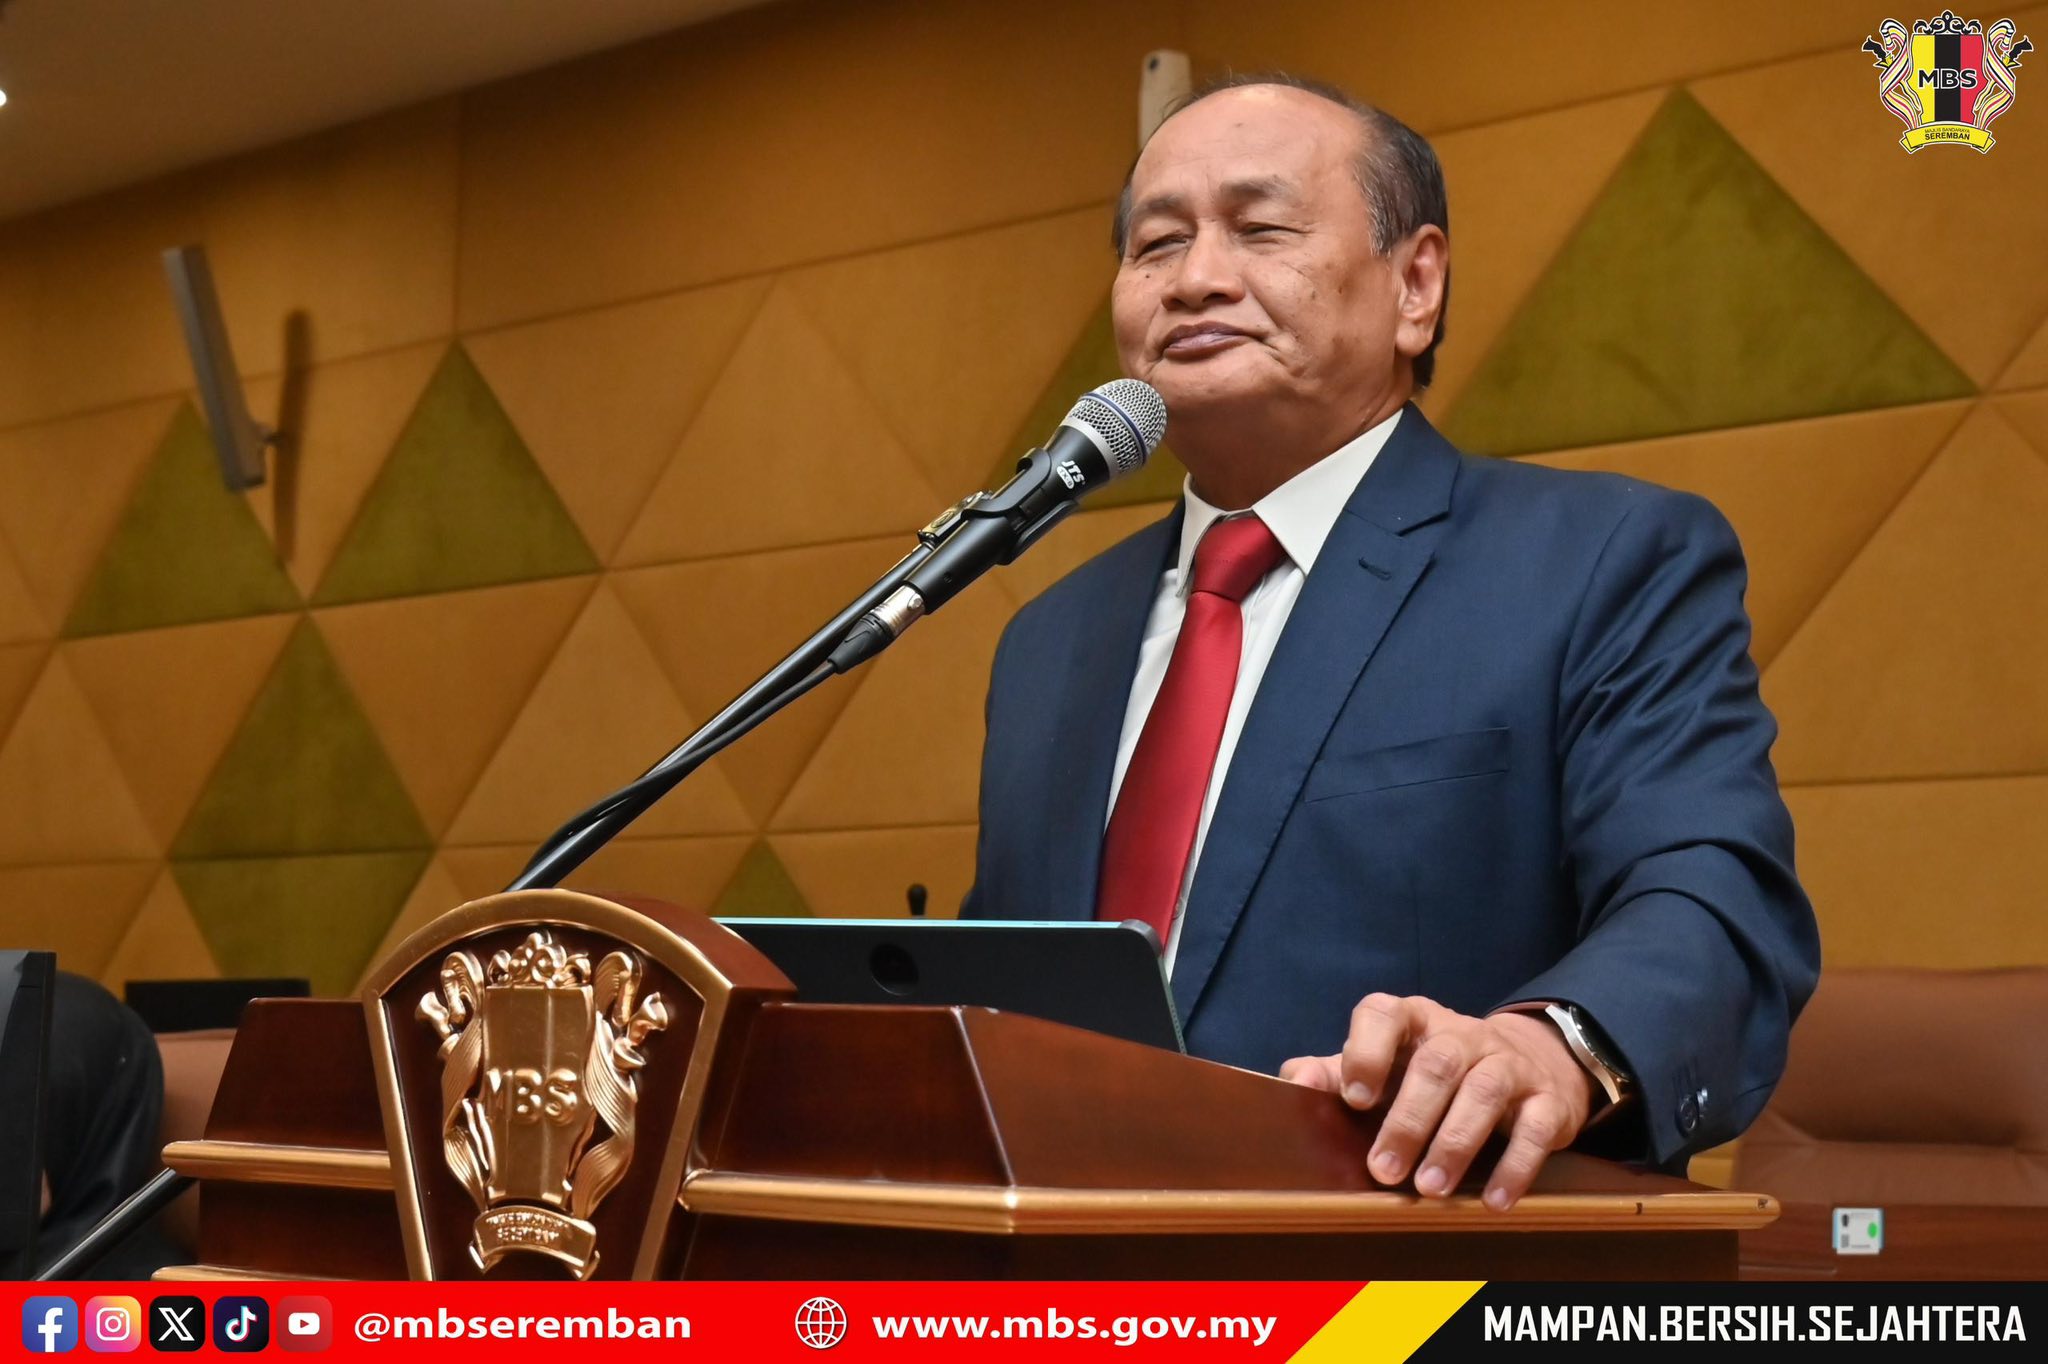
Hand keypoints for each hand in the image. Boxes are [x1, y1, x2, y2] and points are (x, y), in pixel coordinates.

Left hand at [1279, 993, 1593, 1210]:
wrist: (1529, 1062)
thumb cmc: (1433, 1072)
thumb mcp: (1386, 1065)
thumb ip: (1337, 1072)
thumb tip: (1295, 1083)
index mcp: (1413, 1020)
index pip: (1385, 1014)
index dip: (1367, 1052)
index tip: (1354, 1099)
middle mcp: (1462, 1035)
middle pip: (1437, 1064)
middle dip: (1408, 1119)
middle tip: (1383, 1169)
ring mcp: (1508, 1064)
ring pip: (1484, 1091)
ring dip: (1455, 1142)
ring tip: (1430, 1188)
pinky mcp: (1547, 1101)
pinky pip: (1536, 1128)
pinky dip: (1516, 1166)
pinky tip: (1495, 1201)